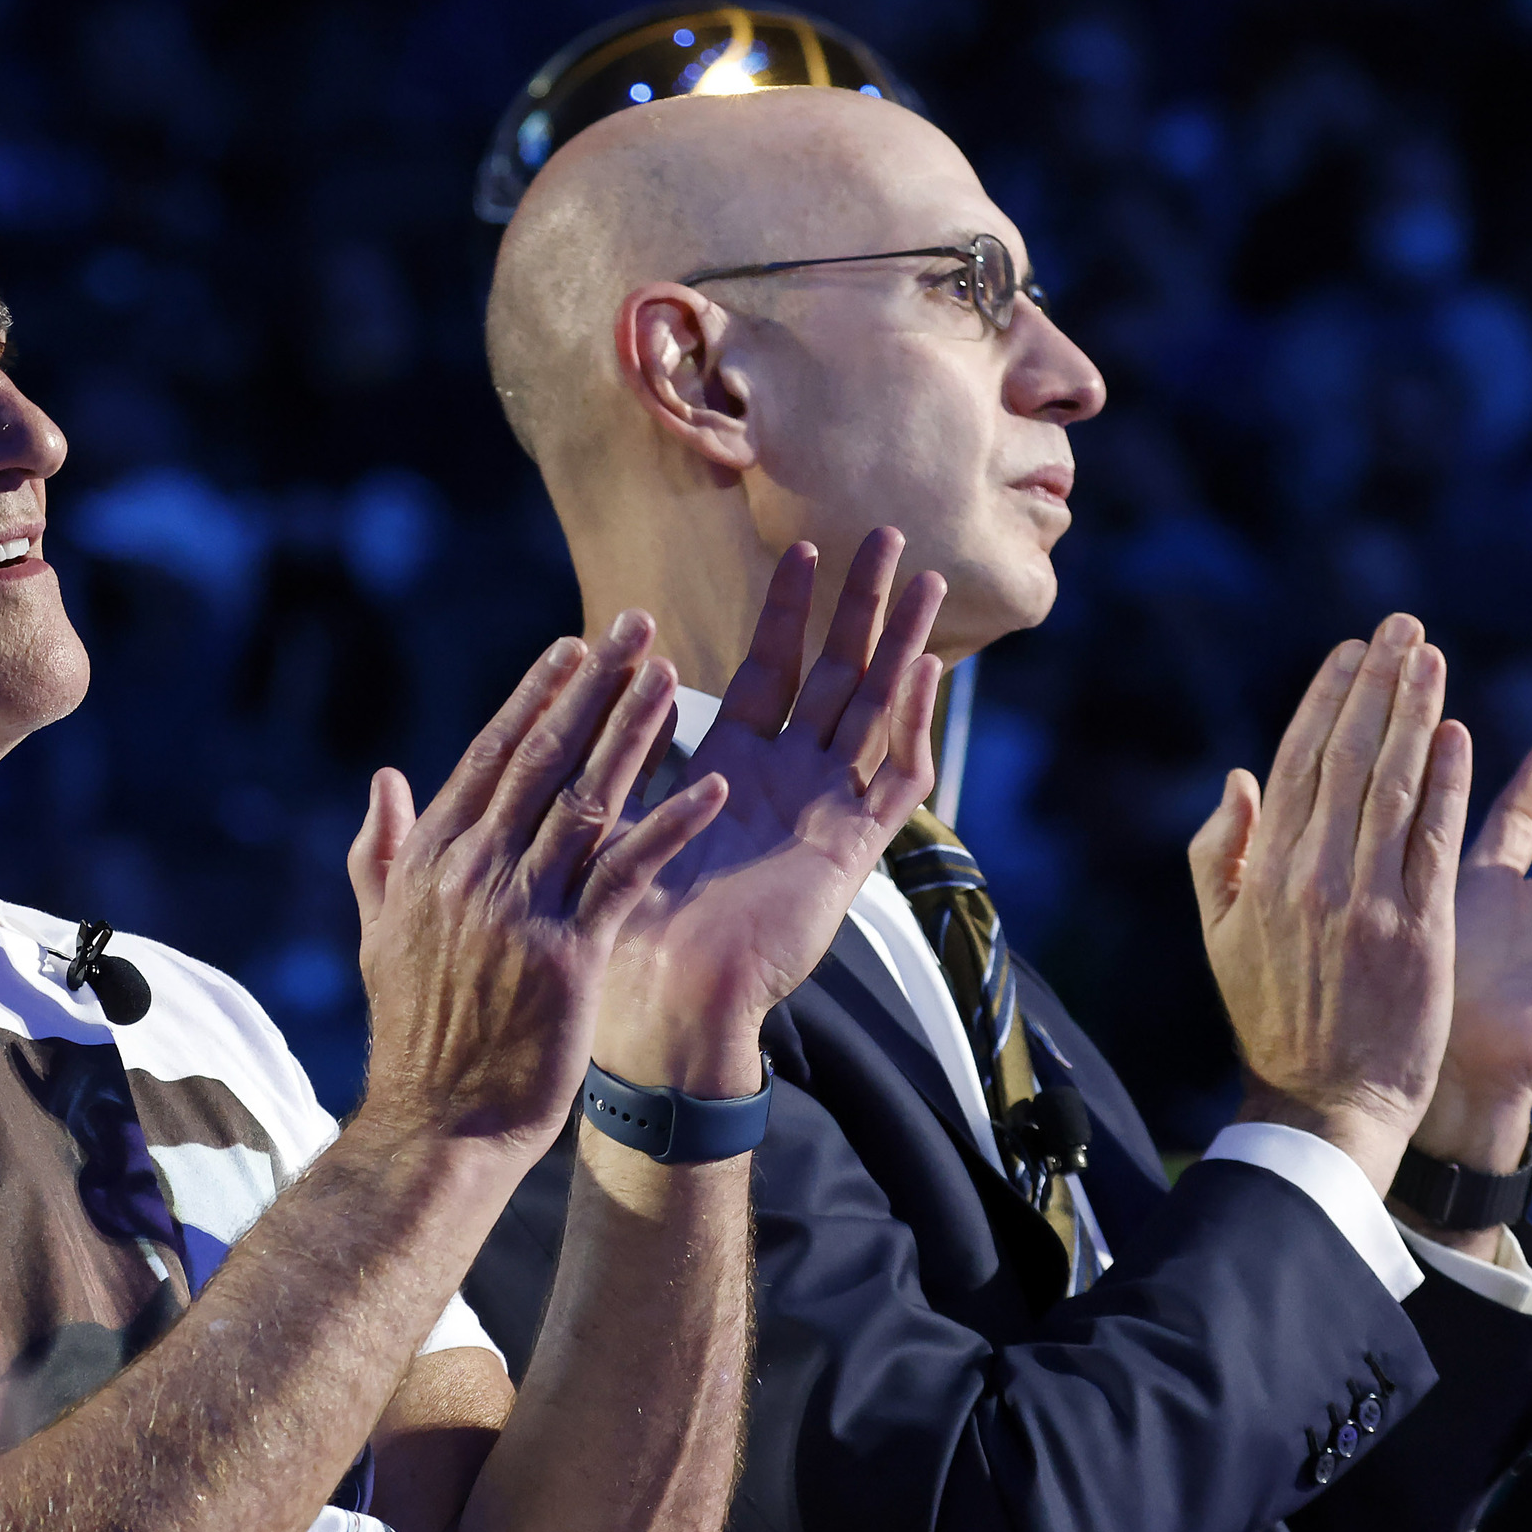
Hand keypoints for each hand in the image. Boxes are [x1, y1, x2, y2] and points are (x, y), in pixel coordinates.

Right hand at [342, 616, 728, 1160]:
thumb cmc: (415, 1037)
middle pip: (541, 759)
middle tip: (635, 625)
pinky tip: (711, 788)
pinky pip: (627, 876)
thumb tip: (386, 779)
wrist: (437, 1126)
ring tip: (671, 677)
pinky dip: (670, 828)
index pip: (487, 757)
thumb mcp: (378, 935)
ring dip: (633, 733)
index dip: (534, 696)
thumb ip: (379, 852)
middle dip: (591, 686)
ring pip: (585, 801)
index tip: (572, 646)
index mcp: (429, 861)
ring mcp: (519, 911)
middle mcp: (472, 873)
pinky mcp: (568, 955)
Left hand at [594, 531, 944, 1097]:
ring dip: (899, 644)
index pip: (770, 671)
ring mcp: (828, 812)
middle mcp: (788, 782)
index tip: (799, 551)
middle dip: (859, 605)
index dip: (788, 614)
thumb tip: (610, 676)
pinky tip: (921, 670)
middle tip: (881, 531)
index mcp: (734, 770)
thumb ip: (628, 751)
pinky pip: (897, 777)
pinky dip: (911, 722)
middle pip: (836, 674)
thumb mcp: (620, 818)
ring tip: (921, 577)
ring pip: (877, 710)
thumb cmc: (631, 924)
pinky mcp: (854, 851)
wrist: (666, 1000)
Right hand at [1187, 616, 1472, 1194]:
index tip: (1350, 650)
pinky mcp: (1420, 929)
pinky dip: (1447, 781)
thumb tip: (1239, 777)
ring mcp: (1368, 902)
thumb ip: (1218, 854)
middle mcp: (1312, 878)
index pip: (1296, 764)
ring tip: (1430, 656)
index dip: (1325, 700)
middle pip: (1348, 759)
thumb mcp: (1219, 937)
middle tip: (1402, 627)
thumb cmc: (1272, 1019)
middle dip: (1376, 684)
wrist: (1325, 1101)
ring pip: (1393, 786)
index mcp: (1262, 874)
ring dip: (1414, 712)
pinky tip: (1458, 733)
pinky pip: (1434, 839)